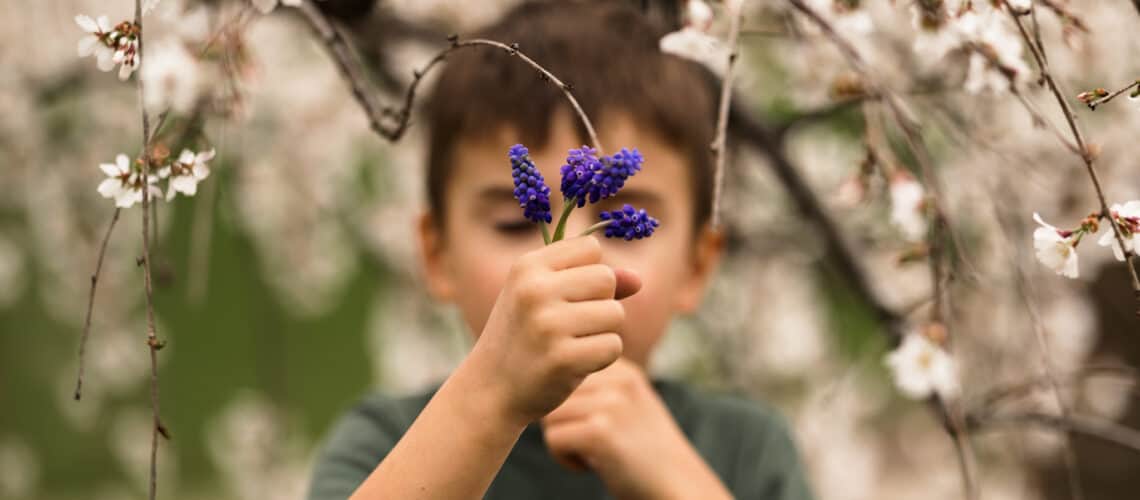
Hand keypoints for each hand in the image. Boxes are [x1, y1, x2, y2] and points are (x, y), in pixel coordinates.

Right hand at [469, 236, 641, 425]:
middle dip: (601, 302)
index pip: (590, 248)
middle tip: (572, 325)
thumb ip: (591, 282)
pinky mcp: (562, 358)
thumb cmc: (524, 337)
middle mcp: (534, 290)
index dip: (589, 272)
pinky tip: (574, 364)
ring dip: (603, 332)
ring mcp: (547, 325)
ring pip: (615, 314)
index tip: (566, 295)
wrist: (490, 389)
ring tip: (572, 344)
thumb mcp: (545, 298)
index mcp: (527, 267)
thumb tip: (638, 280)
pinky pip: (613, 346)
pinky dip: (602, 358)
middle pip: (606, 279)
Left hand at [542, 359, 733, 499]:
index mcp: (623, 370)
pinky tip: (592, 466)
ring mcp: (611, 404)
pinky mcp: (601, 432)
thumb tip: (542, 383)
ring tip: (593, 454)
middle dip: (563, 422)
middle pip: (554, 394)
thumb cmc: (645, 452)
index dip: (569, 404)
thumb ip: (598, 388)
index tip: (593, 425)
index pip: (566, 373)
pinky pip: (553, 440)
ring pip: (549, 417)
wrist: (677, 486)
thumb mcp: (628, 405)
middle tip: (590, 444)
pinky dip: (565, 459)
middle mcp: (618, 380)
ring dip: (563, 442)